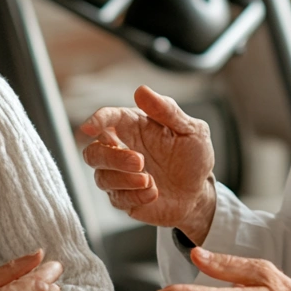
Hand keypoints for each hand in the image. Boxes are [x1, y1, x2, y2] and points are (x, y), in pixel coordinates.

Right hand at [80, 86, 215, 242]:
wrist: (200, 192)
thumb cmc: (193, 156)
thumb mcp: (191, 130)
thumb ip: (167, 111)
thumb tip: (141, 90)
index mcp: (135, 127)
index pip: (109, 119)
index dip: (97, 121)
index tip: (89, 128)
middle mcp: (123, 150)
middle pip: (94, 152)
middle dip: (112, 158)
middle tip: (140, 161)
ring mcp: (121, 176)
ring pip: (101, 177)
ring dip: (124, 179)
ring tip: (150, 180)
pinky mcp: (125, 198)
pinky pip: (116, 199)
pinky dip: (134, 197)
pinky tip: (153, 193)